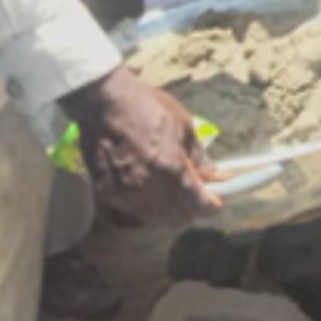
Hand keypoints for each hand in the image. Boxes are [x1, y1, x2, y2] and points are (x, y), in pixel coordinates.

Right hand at [61, 66, 221, 226]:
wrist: (104, 102)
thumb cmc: (147, 107)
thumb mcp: (183, 125)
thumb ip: (198, 156)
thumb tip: (212, 174)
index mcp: (171, 168)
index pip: (197, 204)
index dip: (211, 206)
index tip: (216, 203)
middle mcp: (148, 187)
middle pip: (177, 218)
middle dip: (191, 211)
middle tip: (195, 197)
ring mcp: (125, 193)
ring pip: (154, 218)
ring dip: (169, 211)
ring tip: (173, 195)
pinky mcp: (107, 193)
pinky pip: (132, 209)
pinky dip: (146, 205)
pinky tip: (148, 189)